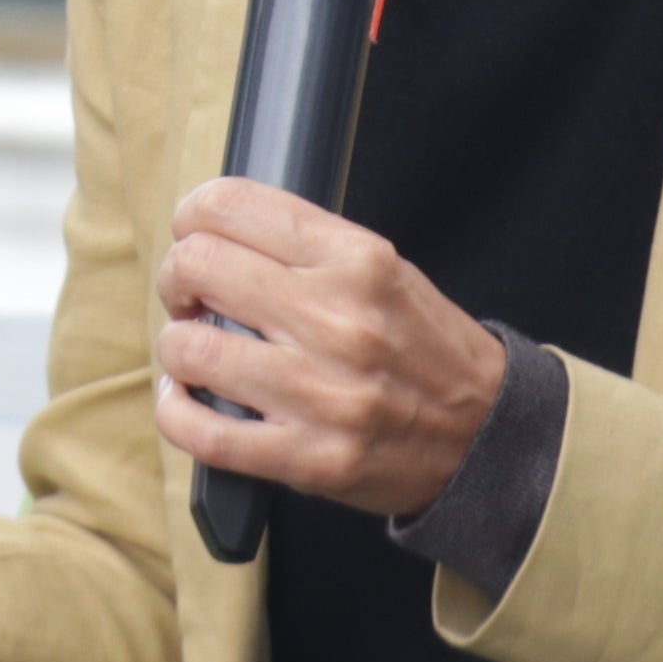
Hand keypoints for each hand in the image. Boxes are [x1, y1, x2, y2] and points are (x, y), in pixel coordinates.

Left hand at [151, 174, 507, 522]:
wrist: (487, 435)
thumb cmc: (424, 349)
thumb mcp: (383, 270)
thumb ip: (304, 246)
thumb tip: (212, 232)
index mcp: (356, 260)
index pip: (231, 205)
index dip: (192, 217)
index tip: (193, 236)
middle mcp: (337, 320)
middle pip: (198, 266)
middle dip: (178, 279)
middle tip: (193, 298)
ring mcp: (321, 392)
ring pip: (188, 348)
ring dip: (178, 349)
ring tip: (198, 354)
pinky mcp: (308, 456)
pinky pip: (201, 431)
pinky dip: (175, 413)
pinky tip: (188, 401)